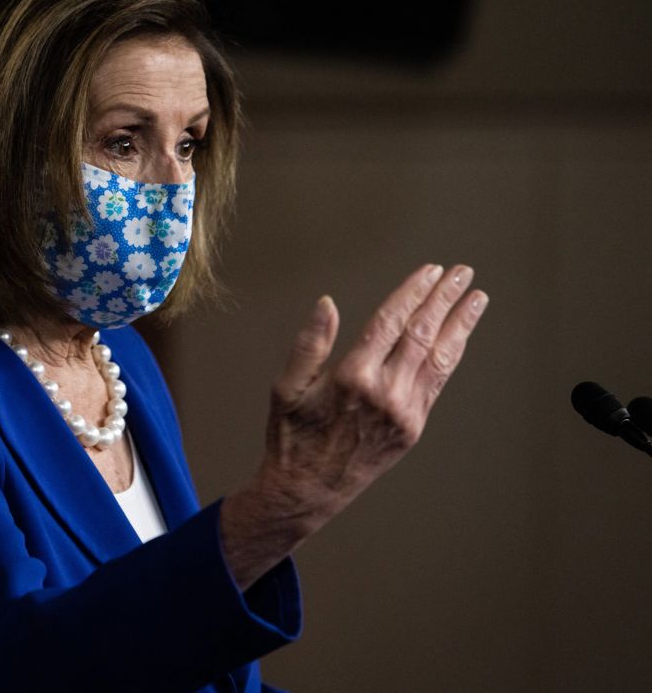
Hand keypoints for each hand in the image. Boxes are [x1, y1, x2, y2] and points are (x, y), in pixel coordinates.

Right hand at [219, 264, 487, 588]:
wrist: (309, 490)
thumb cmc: (292, 437)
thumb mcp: (286, 388)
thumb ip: (309, 343)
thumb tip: (327, 303)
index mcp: (351, 379)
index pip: (390, 323)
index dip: (412, 293)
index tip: (430, 271)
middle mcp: (384, 394)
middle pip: (421, 334)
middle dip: (443, 300)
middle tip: (461, 273)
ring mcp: (404, 413)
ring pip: (437, 358)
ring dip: (459, 324)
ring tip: (476, 297)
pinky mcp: (413, 428)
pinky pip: (437, 383)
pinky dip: (450, 355)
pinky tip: (458, 337)